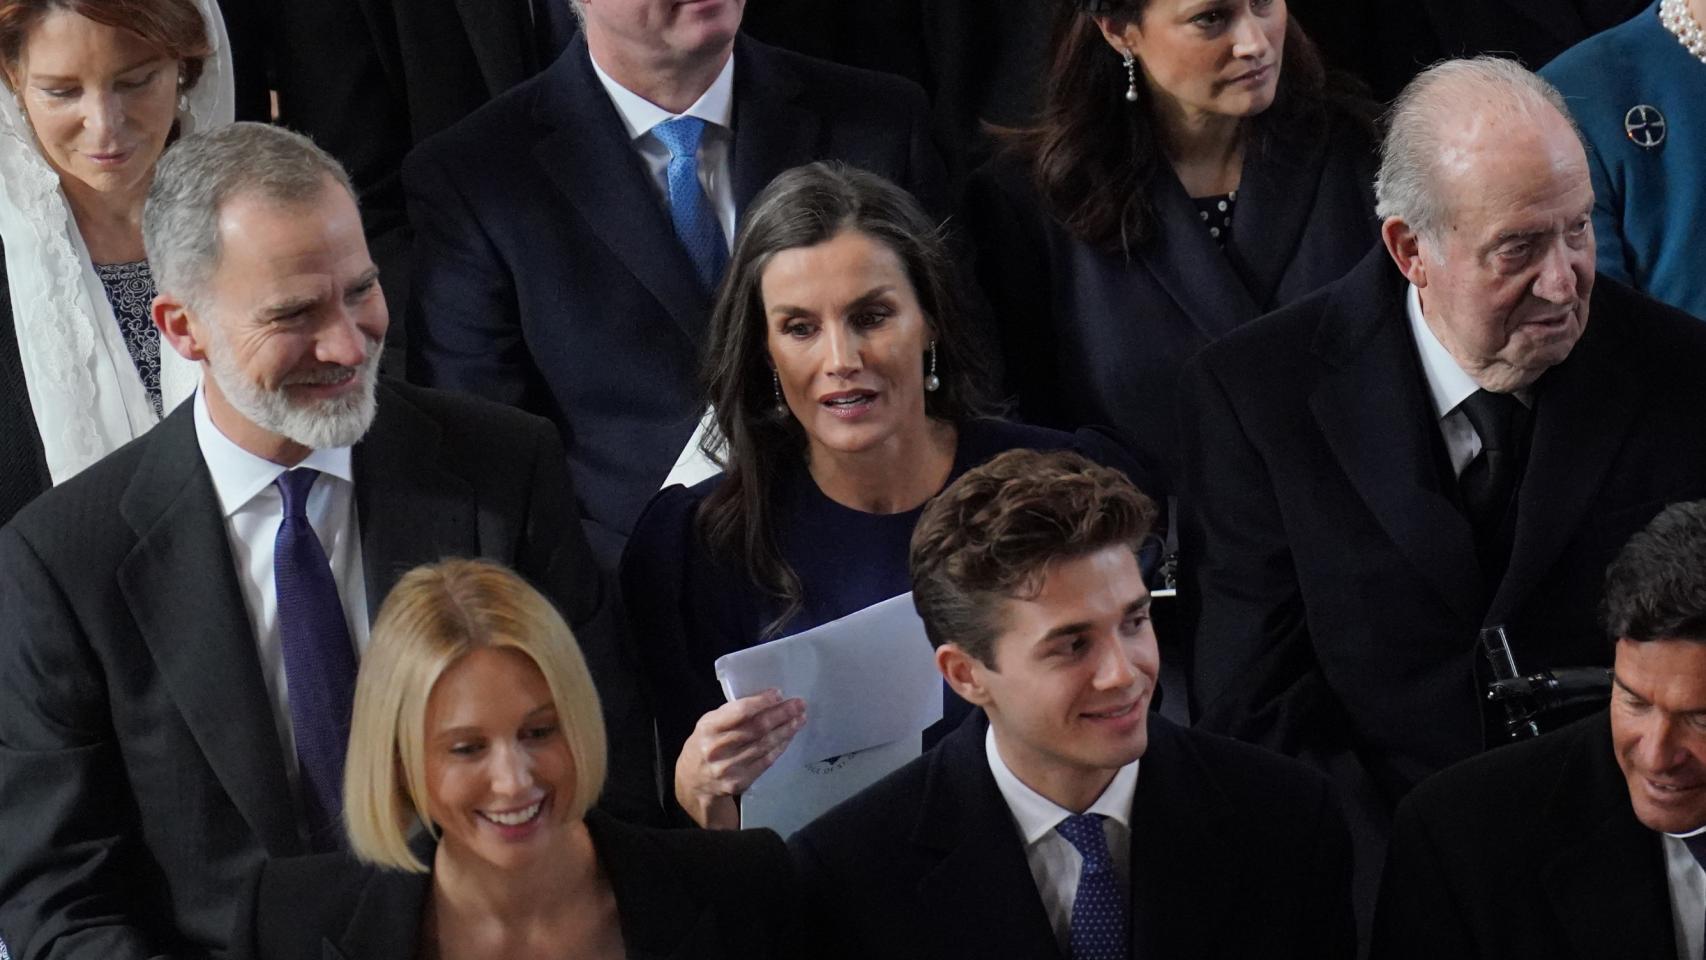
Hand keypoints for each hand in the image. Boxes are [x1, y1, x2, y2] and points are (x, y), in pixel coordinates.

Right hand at [673, 689, 805, 828]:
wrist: (694, 782)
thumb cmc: (705, 743)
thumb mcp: (709, 723)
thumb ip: (732, 713)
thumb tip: (767, 700)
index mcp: (708, 728)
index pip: (740, 712)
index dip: (762, 702)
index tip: (779, 694)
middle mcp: (717, 749)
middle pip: (757, 728)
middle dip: (782, 714)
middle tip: (799, 704)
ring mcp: (729, 768)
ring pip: (765, 745)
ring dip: (786, 730)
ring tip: (800, 719)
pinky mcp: (740, 782)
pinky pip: (766, 761)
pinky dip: (780, 747)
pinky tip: (789, 737)